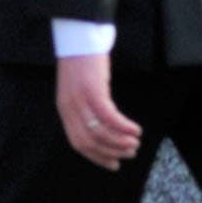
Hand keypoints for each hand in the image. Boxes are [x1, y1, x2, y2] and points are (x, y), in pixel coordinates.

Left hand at [53, 50, 141, 167]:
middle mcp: (70, 108)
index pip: (78, 143)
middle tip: (130, 152)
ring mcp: (80, 100)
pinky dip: (124, 126)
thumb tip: (101, 130)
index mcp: (65, 110)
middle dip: (111, 152)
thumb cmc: (82, 64)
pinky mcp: (92, 90)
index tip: (113, 164)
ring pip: (100, 132)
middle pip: (90, 141)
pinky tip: (136, 129)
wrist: (78, 38)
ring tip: (135, 142)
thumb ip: (84, 109)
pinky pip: (109, 116)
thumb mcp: (77, 90)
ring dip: (120, 141)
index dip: (97, 157)